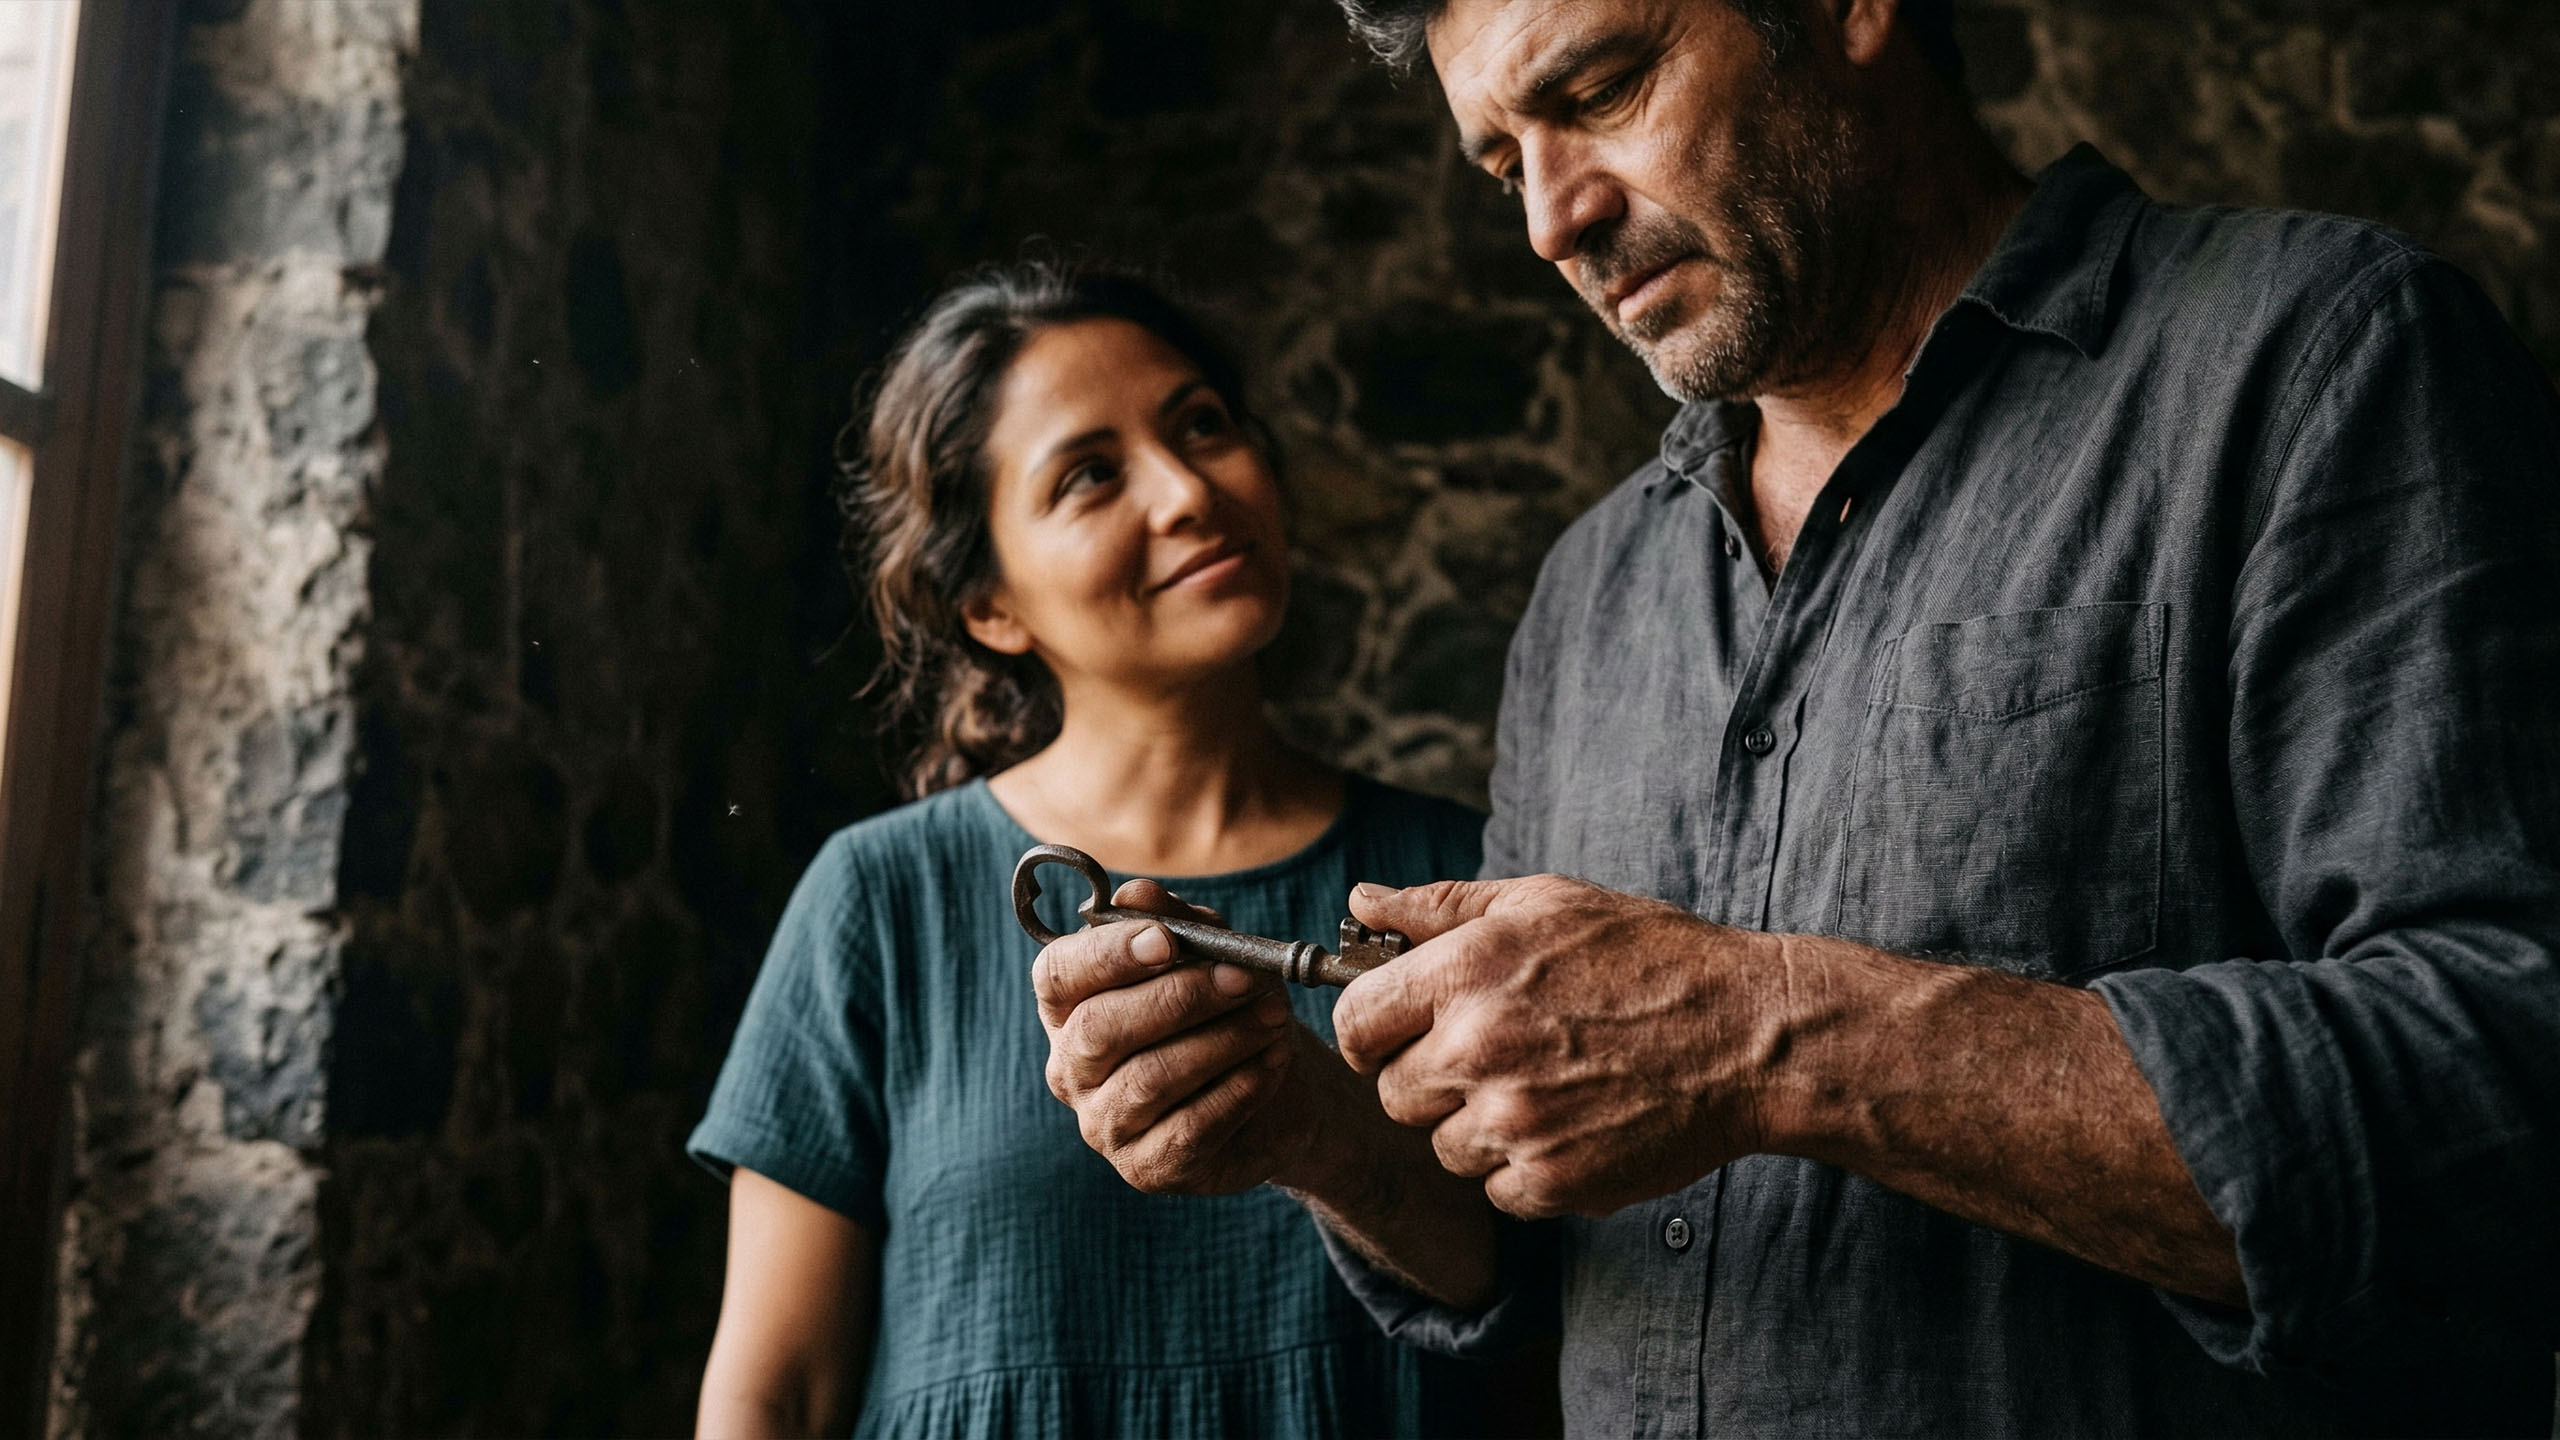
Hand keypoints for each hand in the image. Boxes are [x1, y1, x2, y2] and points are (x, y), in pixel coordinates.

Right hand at [1031, 879, 1353, 1194]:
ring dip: (1221, 1041)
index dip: (1106, 955)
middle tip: (1244, 978)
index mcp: (1071, 1006)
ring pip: (1148, 1079)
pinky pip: (1189, 1128)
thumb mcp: (1211, 953)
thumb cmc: (1228, 1007)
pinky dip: (1238, 1089)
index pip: (1058, 976)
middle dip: (1178, 998)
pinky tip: (1272, 1061)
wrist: (1277, 1082)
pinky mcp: (1148, 1167)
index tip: (1166, 939)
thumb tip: (1138, 894)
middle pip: (1099, 1029)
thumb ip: (1176, 923)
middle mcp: (1072, 1068)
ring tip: (1274, 1015)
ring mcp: (1105, 1124)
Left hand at [1335, 873, 1787, 1219]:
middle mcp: (1478, 1050)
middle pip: (1392, 1093)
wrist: (1748, 1035)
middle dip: (1431, 1079)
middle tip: (1494, 1056)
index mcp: (1465, 974)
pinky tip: (1574, 1123)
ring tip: (1547, 1085)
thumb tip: (1361, 901)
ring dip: (1481, 1126)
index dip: (1372, 1030)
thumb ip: (1439, 908)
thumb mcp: (1544, 903)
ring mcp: (1514, 1124)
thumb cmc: (1648, 957)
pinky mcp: (1552, 1181)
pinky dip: (1526, 1168)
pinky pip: (1497, 1189)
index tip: (1398, 1035)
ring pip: (1444, 1146)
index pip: (1354, 1023)